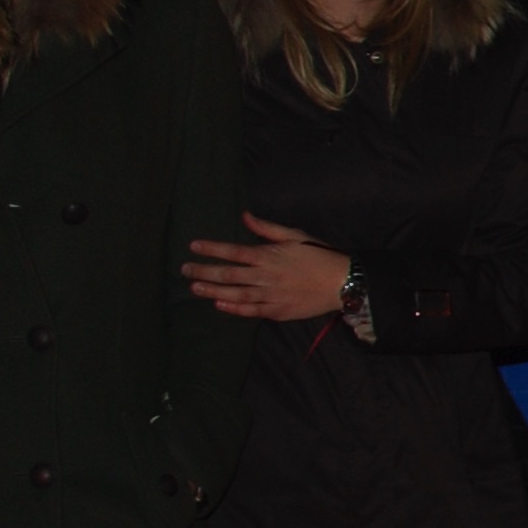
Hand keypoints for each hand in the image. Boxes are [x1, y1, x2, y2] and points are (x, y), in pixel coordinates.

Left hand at [183, 214, 352, 321]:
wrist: (342, 282)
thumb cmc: (320, 255)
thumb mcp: (295, 235)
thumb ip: (267, 229)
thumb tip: (244, 216)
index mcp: (269, 255)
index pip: (233, 251)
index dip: (212, 249)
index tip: (193, 246)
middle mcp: (266, 276)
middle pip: (229, 274)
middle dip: (204, 271)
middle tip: (184, 270)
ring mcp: (271, 295)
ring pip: (235, 293)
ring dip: (213, 290)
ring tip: (195, 287)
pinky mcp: (278, 311)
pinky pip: (251, 310)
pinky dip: (233, 308)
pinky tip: (219, 304)